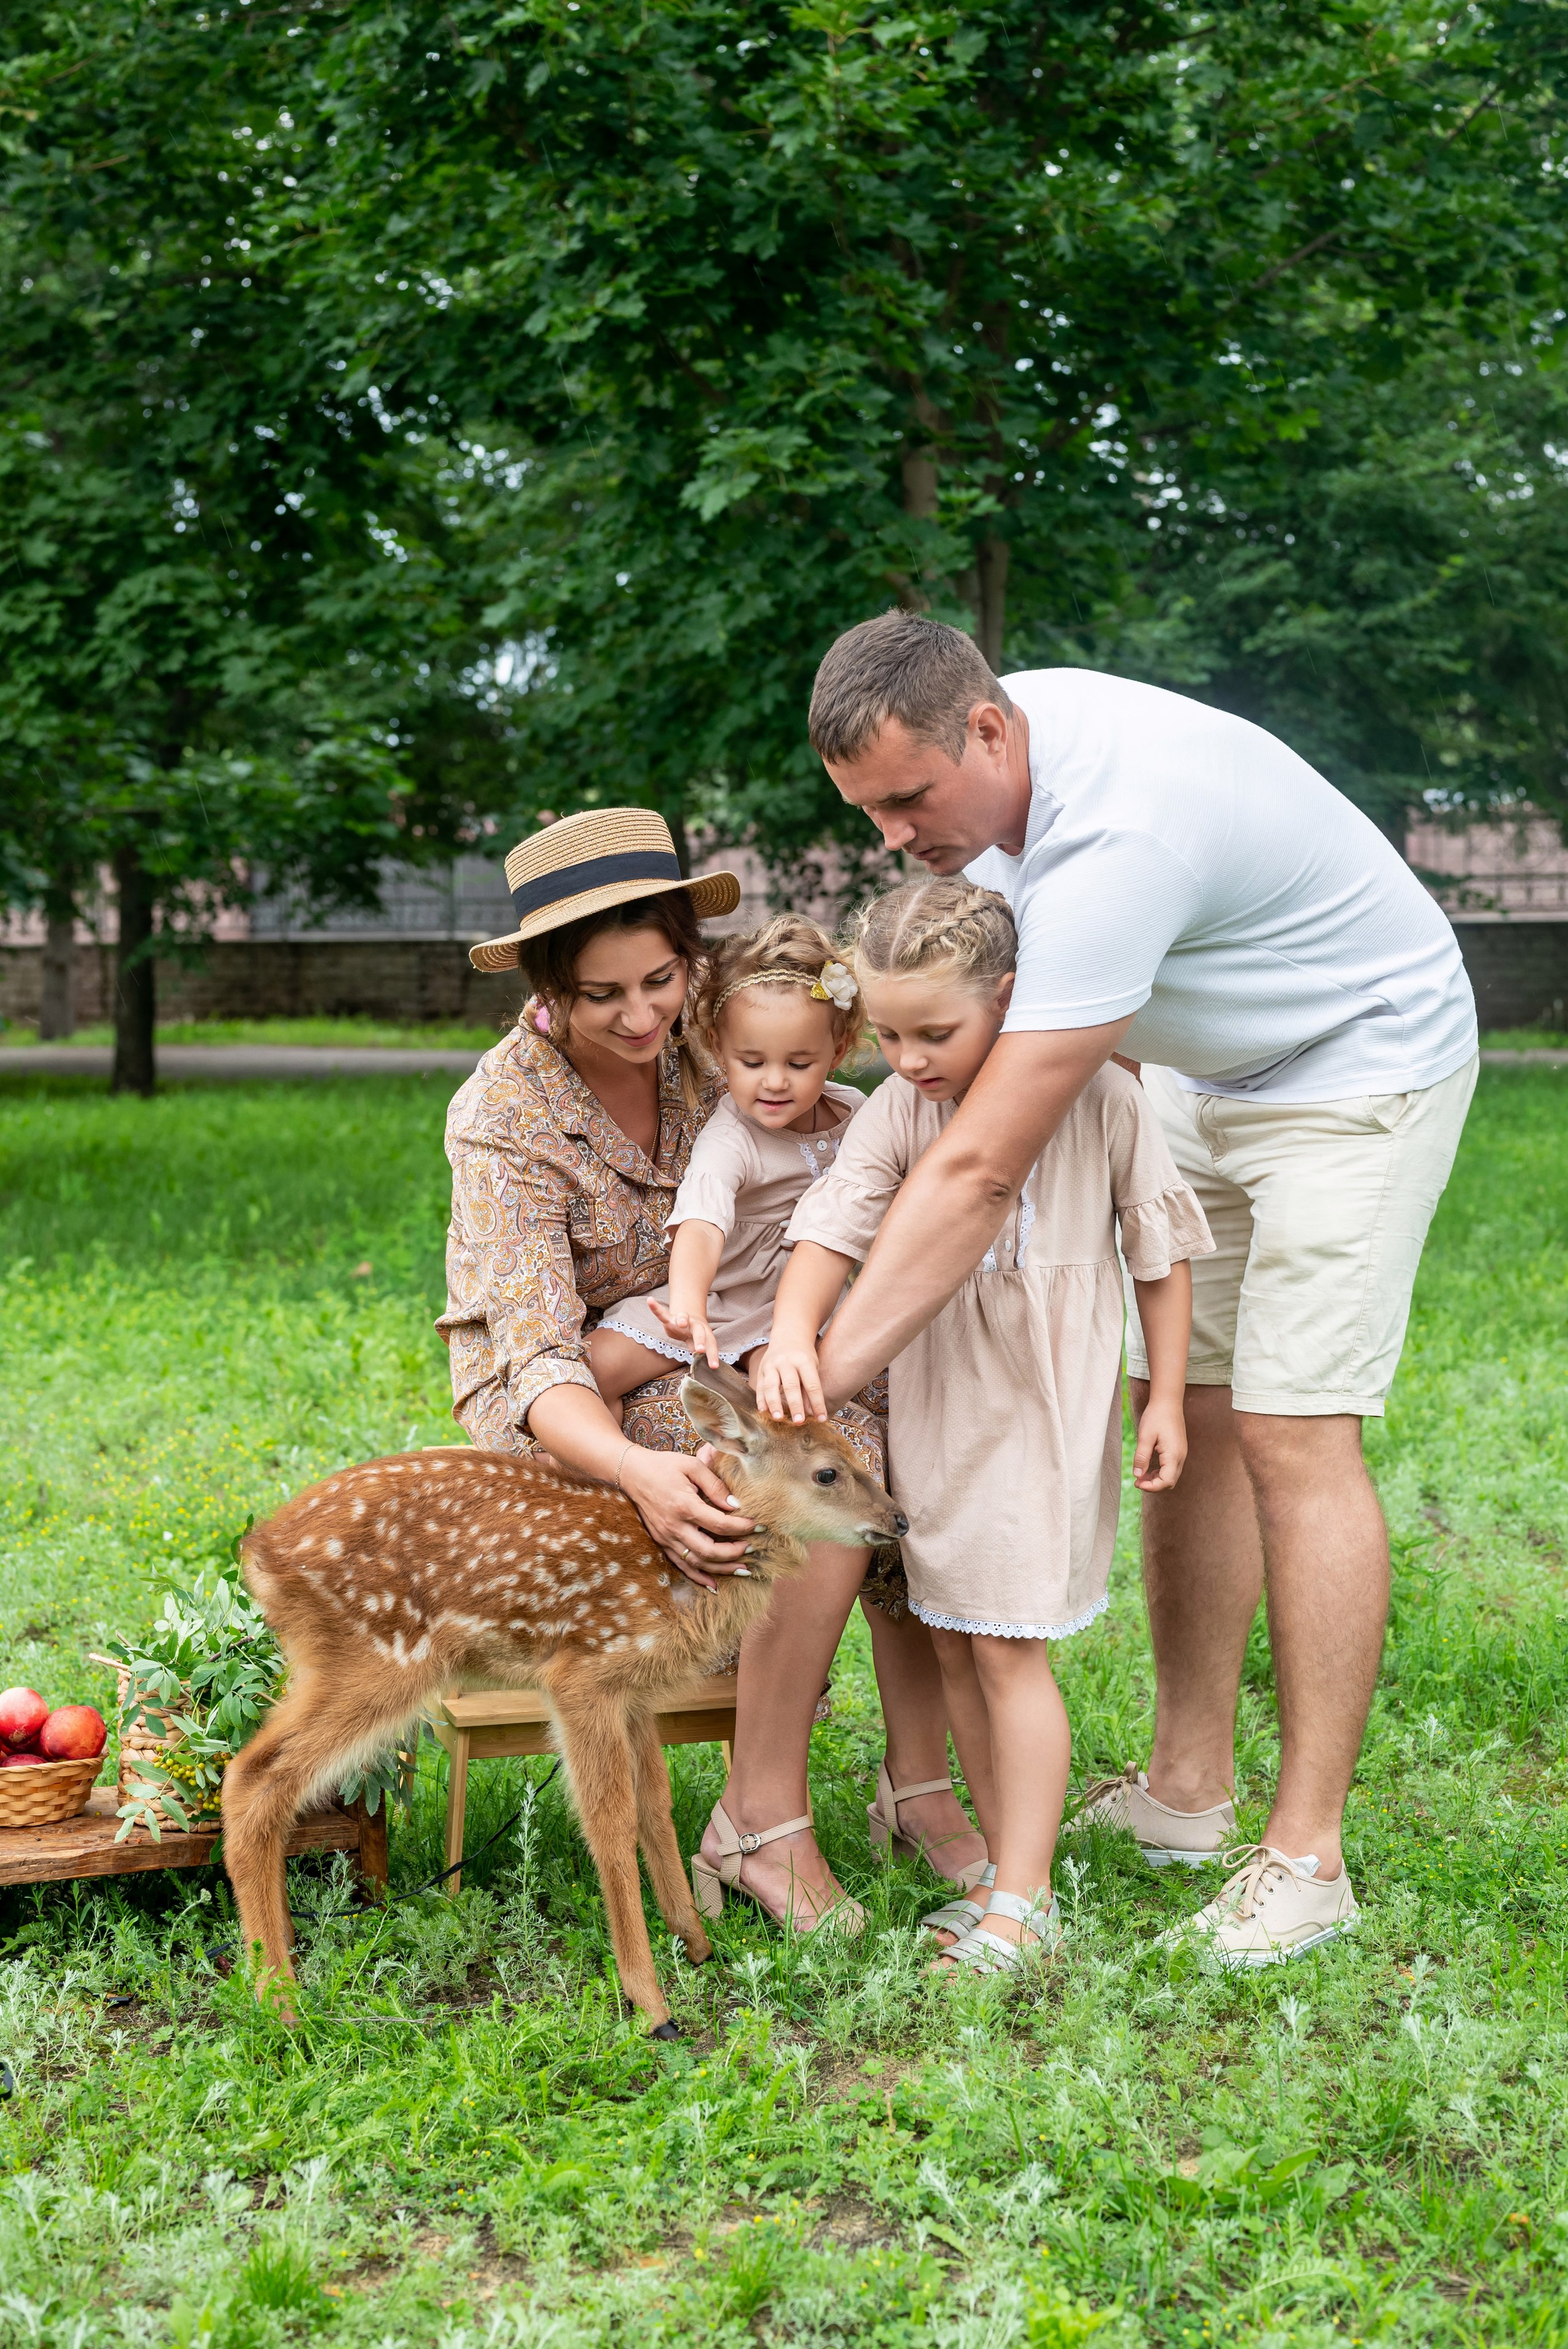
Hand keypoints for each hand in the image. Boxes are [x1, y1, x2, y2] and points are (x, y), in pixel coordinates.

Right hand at [618, 1442, 755, 1588]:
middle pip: (710, 1551)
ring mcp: (666, 1538)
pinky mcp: (661, 1542)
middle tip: (752, 1548)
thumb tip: (735, 1504)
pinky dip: (698, 1577)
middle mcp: (674, 1527)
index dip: (742, 1527)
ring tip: (742, 1569)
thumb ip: (715, 1485)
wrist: (632, 1473)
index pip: (720, 1524)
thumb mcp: (692, 1466)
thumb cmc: (664, 1466)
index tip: (758, 1526)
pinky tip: (714, 1584)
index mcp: (684, 1506)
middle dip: (734, 1553)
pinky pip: (681, 1565)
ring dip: (721, 1569)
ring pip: (697, 1563)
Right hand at [649, 1297, 720, 1368]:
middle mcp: (694, 1325)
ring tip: (681, 1323)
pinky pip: (662, 1313)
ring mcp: (682, 1321)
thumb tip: (706, 1368)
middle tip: (700, 1350)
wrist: (686, 1320)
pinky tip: (650, 1301)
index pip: (710, 1344)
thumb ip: (701, 1355)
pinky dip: (656, 1308)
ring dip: (682, 1319)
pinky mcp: (669, 1318)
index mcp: (704, 1333)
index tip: (713, 1366)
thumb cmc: (694, 1335)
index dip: (712, 1355)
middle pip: (699, 1331)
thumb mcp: (698, 1345)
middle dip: (700, 1340)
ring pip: (683, 1318)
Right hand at [752, 1333, 827, 1425]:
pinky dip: (761, 1400)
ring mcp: (771, 1365)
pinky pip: (760, 1387)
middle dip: (795, 1404)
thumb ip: (810, 1390)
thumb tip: (812, 1414)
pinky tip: (763, 1412)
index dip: (817, 1402)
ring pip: (771, 1386)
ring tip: (778, 1418)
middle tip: (799, 1421)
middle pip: (791, 1385)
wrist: (788, 1336)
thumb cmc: (804, 1357)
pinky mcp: (761, 1370)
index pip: (812, 1384)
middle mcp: (786, 1362)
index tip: (821, 1418)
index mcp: (804, 1361)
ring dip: (774, 1404)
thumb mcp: (812, 1368)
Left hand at [1133, 1393, 1186, 1491]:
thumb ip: (1141, 1457)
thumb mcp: (1145, 1437)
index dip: (1152, 1487)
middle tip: (1137, 1481)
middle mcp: (1181, 1457)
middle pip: (1170, 1481)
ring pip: (1171, 1476)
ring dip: (1157, 1479)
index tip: (1137, 1483)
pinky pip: (1171, 1468)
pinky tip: (1149, 1468)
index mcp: (1173, 1455)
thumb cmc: (1156, 1416)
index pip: (1166, 1481)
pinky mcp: (1178, 1450)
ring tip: (1141, 1475)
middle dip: (1154, 1485)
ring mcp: (1181, 1454)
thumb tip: (1137, 1475)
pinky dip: (1161, 1472)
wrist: (1168, 1402)